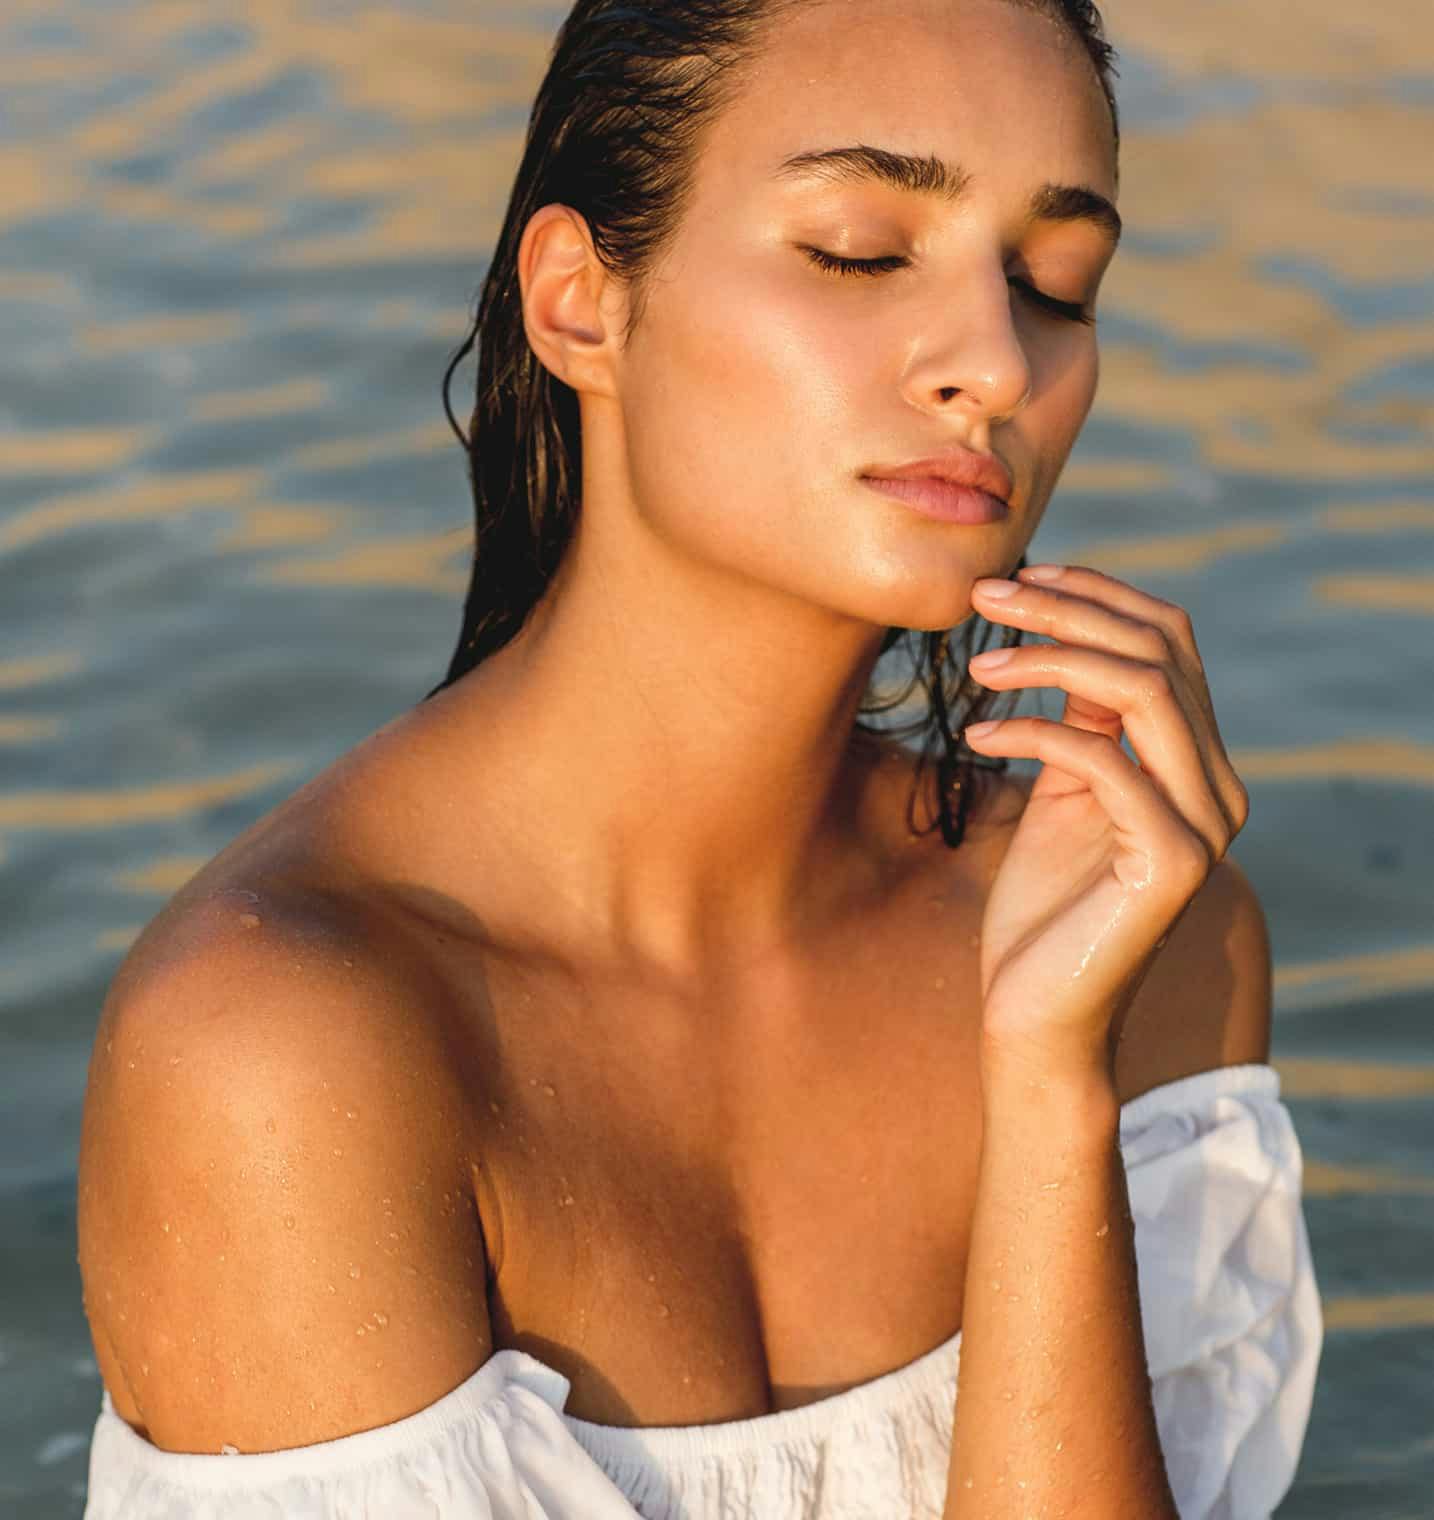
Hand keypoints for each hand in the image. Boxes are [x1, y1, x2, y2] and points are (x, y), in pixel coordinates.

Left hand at [961, 564, 1248, 1079]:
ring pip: (1143, 690)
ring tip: (975, 662)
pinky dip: (1032, 731)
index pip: (1169, 641)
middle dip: (1066, 608)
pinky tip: (977, 736)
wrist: (1037, 1016)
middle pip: (1158, 651)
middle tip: (984, 596)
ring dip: (1050, 655)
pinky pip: (1104, 761)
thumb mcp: (1062, 790)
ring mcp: (1206, 827)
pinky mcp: (1173, 864)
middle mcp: (1219, 788)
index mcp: (1197, 763)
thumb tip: (1069, 631)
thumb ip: (1081, 718)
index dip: (1098, 594)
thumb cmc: (1041, 907)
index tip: (1020, 577)